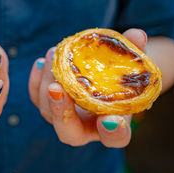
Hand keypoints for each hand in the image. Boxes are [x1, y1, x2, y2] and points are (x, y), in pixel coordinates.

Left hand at [28, 29, 146, 147]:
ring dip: (46, 86)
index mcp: (113, 128)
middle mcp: (85, 129)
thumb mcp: (133, 64)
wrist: (103, 75)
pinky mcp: (48, 105)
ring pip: (47, 112)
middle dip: (62, 111)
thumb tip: (137, 34)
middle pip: (69, 133)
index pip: (114, 138)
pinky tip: (41, 62)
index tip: (112, 119)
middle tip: (57, 89)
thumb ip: (136, 52)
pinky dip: (35, 81)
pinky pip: (36, 98)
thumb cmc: (122, 74)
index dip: (113, 132)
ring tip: (54, 57)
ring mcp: (64, 118)